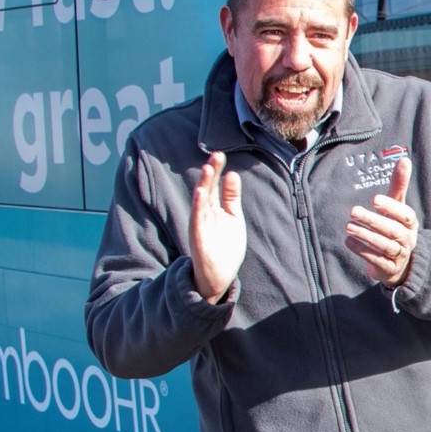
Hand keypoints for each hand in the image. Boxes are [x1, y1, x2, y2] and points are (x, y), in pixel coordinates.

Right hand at [190, 151, 244, 302]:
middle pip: (206, 189)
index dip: (216, 170)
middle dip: (210, 173)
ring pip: (200, 202)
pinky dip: (198, 206)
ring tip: (208, 169)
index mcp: (213, 209)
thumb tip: (233, 174)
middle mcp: (204, 214)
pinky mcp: (198, 238)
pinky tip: (200, 193)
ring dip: (203, 185)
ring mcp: (200, 226)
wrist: (218, 277)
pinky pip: (197, 220)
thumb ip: (231, 197)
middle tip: (216, 155)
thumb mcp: (232, 218)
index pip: (213, 185)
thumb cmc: (224, 246)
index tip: (220, 154)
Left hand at [347, 156, 417, 286]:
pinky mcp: (389, 269)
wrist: (401, 263)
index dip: (391, 207)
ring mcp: (399, 256)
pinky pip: (376, 260)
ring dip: (366, 236)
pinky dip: (362, 251)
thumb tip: (404, 159)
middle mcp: (407, 240)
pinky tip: (349, 241)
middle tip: (353, 211)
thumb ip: (399, 185)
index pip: (405, 215)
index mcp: (410, 223)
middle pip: (393, 231)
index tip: (374, 199)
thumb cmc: (396, 227)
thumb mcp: (398, 206)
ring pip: (385, 246)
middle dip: (373, 221)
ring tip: (348, 227)